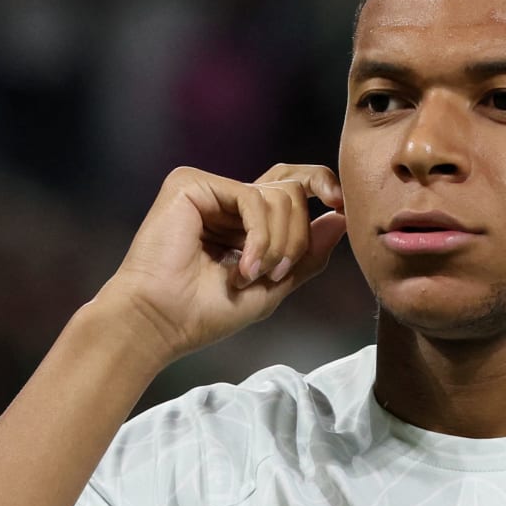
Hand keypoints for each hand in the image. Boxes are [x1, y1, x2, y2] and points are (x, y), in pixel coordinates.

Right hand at [95, 164, 347, 366]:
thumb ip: (307, 255)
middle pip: (293, 189)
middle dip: (297, 237)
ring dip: (277, 245)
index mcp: (245, 220)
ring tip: (251, 276)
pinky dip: (259, 238)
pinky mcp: (191, 183)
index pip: (293, 186)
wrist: (161, 322)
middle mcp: (228, 199)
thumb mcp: (273, 287)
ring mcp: (210, 188)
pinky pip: (253, 198)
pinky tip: (241, 268)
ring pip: (280, 196)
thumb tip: (340, 219)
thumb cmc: (206, 313)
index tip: (344, 209)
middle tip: (279, 272)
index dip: (323, 188)